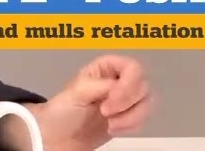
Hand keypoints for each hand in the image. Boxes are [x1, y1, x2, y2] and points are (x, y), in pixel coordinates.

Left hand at [8, 54, 154, 150]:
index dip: (128, 85)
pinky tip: (112, 129)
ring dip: (130, 118)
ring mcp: (125, 100)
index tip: (110, 102)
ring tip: (109, 125)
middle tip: (105, 113)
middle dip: (127, 104)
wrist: (57, 136)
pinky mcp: (128, 118)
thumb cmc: (62, 110)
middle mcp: (119, 81)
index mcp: (105, 68)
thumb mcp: (77, 92)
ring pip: (147, 104)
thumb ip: (100, 86)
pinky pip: (143, 120)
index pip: (132, 67)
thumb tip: (119, 87)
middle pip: (143, 86)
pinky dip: (131, 127)